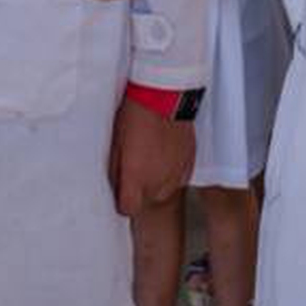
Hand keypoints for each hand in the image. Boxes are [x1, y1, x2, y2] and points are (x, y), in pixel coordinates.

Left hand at [109, 94, 196, 215]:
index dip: (123, 201)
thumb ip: (116, 171)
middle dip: (139, 189)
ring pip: (163, 191)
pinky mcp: (189, 163)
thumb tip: (116, 186)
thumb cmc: (137, 116)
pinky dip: (170, 171)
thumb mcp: (116, 143)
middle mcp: (158, 182)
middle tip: (135, 165)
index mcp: (137, 178)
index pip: (128, 209)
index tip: (121, 190)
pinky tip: (164, 153)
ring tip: (151, 157)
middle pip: (146, 201)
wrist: (166, 96)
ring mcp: (176, 174)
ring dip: (156, 181)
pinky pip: (177, 178)